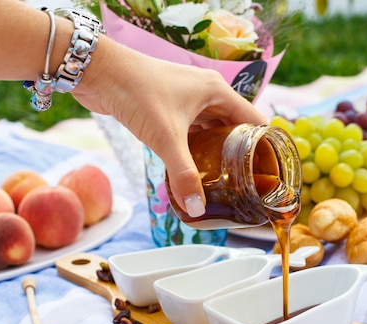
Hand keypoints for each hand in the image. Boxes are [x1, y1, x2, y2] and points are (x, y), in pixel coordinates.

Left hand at [73, 36, 266, 215]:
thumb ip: (183, 174)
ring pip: (213, 130)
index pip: (255, 121)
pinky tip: (195, 167)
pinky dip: (197, 148)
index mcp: (218, 91)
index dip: (264, 146)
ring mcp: (189, 99)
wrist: (98, 71)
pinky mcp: (171, 106)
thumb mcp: (165, 137)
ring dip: (217, 152)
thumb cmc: (136, 91)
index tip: (268, 173)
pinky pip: (193, 130)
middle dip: (240, 154)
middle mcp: (208, 93)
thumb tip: (196, 208)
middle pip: (236, 127)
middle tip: (246, 183)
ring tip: (225, 180)